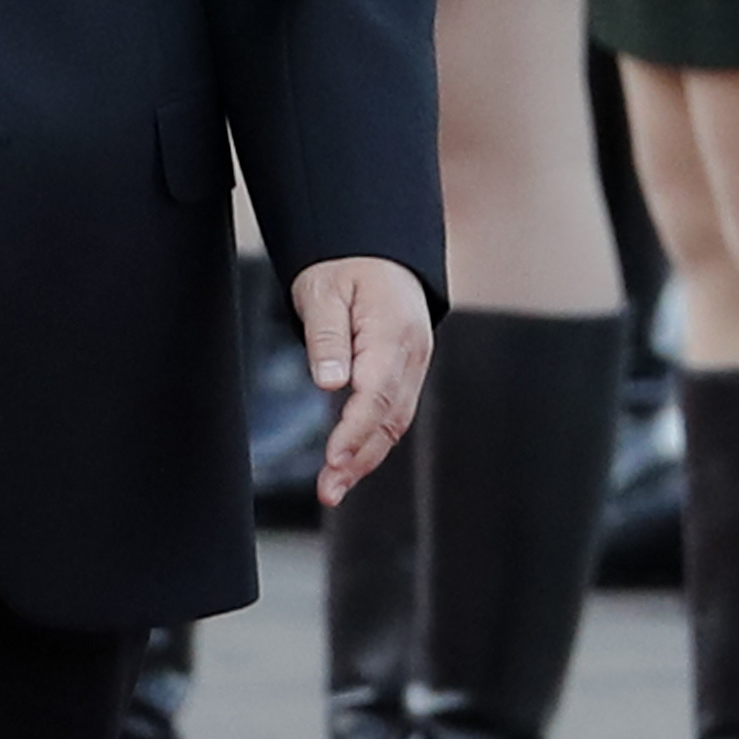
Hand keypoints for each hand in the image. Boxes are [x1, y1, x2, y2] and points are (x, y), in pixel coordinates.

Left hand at [289, 258, 432, 508]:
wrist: (376, 249)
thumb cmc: (346, 266)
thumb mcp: (323, 291)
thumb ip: (326, 338)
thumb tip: (330, 383)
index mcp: (393, 330)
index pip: (377, 392)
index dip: (355, 430)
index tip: (333, 459)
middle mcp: (412, 351)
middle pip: (391, 416)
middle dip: (360, 459)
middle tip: (328, 490)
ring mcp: (414, 363)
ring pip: (395, 421)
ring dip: (366, 459)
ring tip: (333, 488)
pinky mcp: (407, 372)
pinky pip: (394, 413)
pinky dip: (373, 442)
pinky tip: (350, 463)